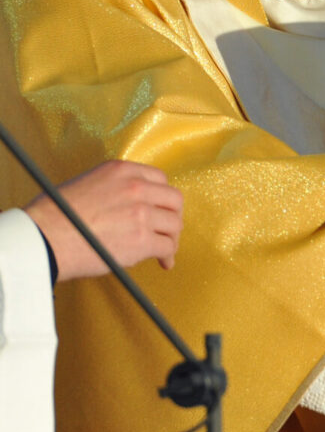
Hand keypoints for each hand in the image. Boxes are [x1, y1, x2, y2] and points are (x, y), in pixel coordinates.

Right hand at [24, 160, 183, 280]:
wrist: (42, 238)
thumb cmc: (53, 216)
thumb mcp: (85, 183)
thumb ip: (112, 188)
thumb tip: (127, 205)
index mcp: (120, 171)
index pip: (159, 179)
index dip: (162, 197)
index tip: (160, 208)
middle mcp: (135, 188)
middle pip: (174, 200)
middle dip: (172, 215)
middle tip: (167, 229)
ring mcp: (140, 213)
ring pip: (174, 224)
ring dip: (171, 237)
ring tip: (165, 248)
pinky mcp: (141, 239)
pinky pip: (167, 246)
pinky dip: (167, 255)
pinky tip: (163, 261)